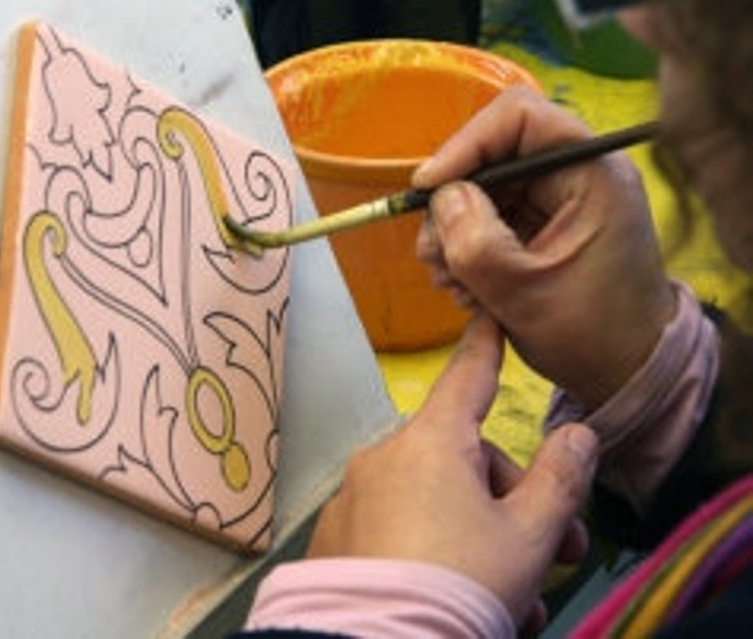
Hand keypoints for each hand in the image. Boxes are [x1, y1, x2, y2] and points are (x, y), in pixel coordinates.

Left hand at [307, 312, 597, 629]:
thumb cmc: (461, 584)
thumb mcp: (529, 537)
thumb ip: (558, 479)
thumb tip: (578, 433)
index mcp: (433, 441)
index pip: (469, 375)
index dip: (486, 344)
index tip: (488, 313)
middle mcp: (388, 456)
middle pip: (465, 459)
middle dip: (516, 502)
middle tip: (557, 556)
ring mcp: (356, 497)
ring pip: (438, 503)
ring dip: (483, 540)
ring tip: (517, 603)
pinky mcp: (338, 538)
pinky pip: (401, 530)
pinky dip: (435, 553)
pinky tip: (457, 599)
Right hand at [413, 86, 675, 409]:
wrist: (625, 372)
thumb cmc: (594, 336)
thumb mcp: (526, 296)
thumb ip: (477, 244)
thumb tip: (441, 197)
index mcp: (592, 174)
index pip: (519, 117)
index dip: (466, 143)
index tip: (429, 186)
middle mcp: (575, 174)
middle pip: (491, 154)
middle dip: (452, 202)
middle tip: (434, 254)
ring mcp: (557, 198)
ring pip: (482, 187)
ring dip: (454, 231)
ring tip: (451, 281)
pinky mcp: (541, 222)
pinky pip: (488, 215)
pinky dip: (466, 246)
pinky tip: (465, 286)